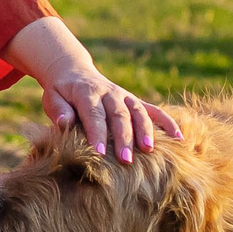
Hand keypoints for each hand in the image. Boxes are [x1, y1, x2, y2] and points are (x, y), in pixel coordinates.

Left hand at [3, 17, 180, 163]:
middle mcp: (109, 92)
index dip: (97, 132)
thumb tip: (65, 123)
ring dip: (145, 131)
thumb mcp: (52, 97)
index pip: (93, 113)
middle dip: (123, 138)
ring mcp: (125, 96)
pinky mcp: (135, 101)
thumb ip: (59, 110)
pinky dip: (168, 122)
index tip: (99, 151)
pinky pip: (154, 110)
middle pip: (119, 115)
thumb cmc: (61, 92)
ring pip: (138, 112)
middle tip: (125, 160)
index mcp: (86, 92)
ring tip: (149, 150)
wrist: (73, 71)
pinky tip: (180, 138)